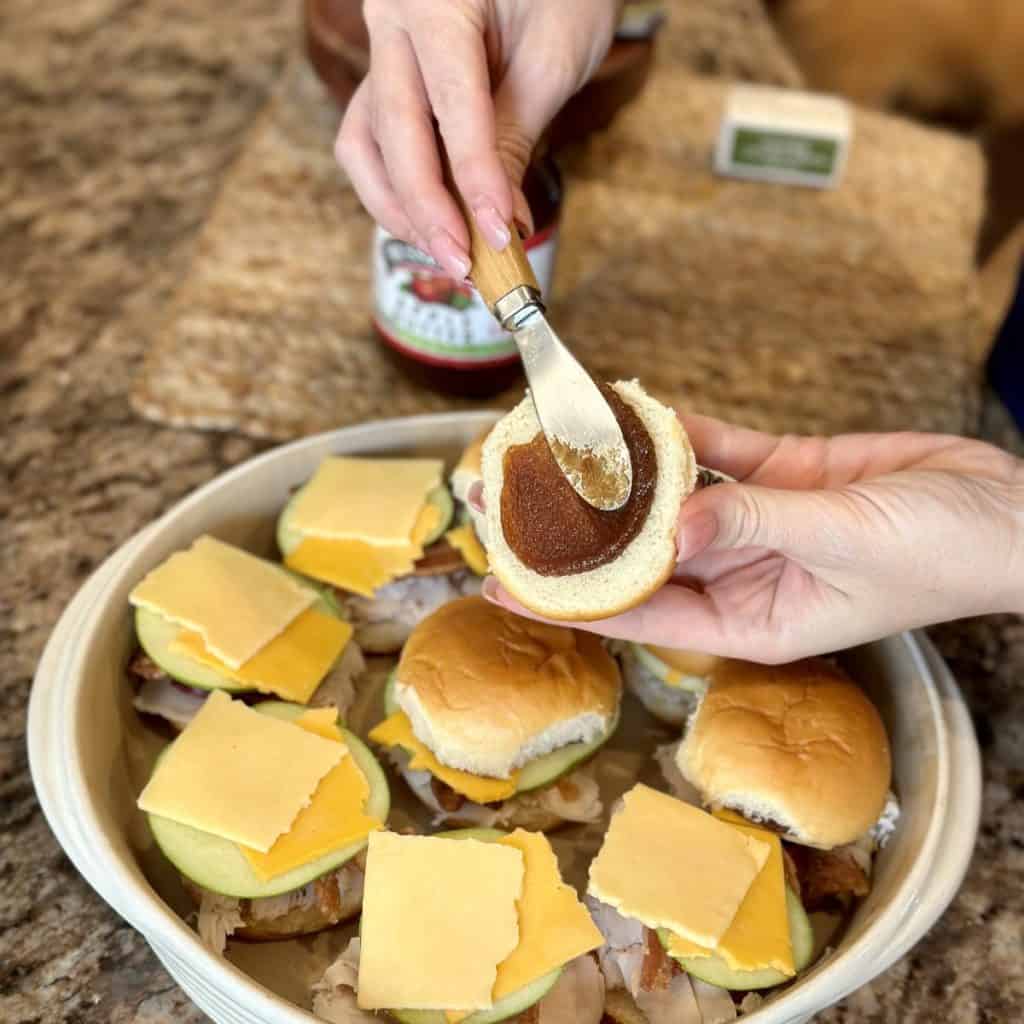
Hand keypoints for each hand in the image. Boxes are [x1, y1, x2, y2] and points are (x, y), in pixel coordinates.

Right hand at [334, 0, 618, 277]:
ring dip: (400, 209)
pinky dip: (400, 190)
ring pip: (364, 145)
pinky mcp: (388, 80)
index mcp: (434, 0)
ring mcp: (382, 51)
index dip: (473, 177)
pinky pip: (373, 143)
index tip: (499, 234)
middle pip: (391, 132)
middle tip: (464, 266)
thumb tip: (499, 221)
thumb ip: (516, 132)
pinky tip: (438, 224)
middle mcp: (391, 20)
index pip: (449, 104)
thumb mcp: (553, 52)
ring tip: (450, 254)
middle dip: (427, 211)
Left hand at [484, 415, 1023, 661]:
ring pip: (670, 500)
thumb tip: (672, 526)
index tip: (502, 583)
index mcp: (751, 622)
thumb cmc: (945, 555)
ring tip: (549, 452)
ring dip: (618, 477)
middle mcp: (742, 577)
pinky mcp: (781, 477)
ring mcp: (757, 524)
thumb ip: (754, 527)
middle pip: (639, 555)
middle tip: (501, 505)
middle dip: (574, 533)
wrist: (1012, 509)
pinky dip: (679, 435)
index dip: (567, 600)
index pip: (638, 614)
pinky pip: (716, 454)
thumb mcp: (844, 545)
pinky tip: (632, 414)